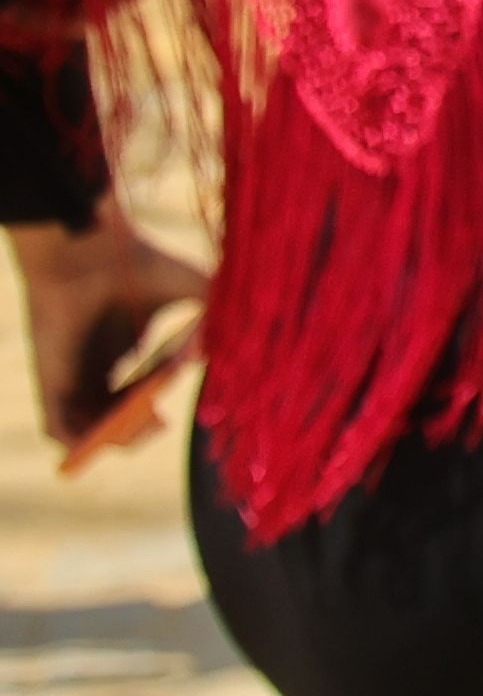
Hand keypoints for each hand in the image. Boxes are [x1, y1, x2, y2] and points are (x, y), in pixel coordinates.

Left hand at [15, 199, 204, 465]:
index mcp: (122, 344)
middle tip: (162, 421)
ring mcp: (72, 375)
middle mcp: (95, 364)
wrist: (88, 249)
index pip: (134, 391)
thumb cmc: (137, 261)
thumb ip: (213, 319)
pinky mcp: (52, 383)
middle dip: (139, 429)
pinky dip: (80, 445)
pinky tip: (107, 438)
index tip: (172, 408)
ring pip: (88, 428)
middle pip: (112, 415)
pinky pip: (58, 428)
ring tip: (148, 426)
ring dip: (116, 440)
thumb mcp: (195, 288)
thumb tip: (216, 355)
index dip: (152, 408)